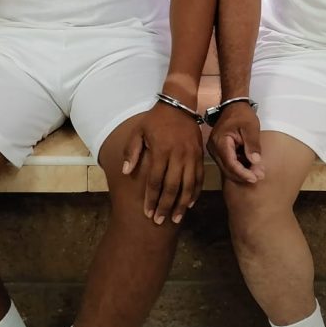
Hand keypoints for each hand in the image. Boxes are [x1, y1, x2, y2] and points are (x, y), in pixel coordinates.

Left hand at [121, 102, 203, 224]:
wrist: (179, 105)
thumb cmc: (155, 120)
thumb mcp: (138, 131)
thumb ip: (132, 152)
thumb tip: (126, 172)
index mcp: (161, 151)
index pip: (155, 180)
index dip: (151, 198)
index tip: (147, 212)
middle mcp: (178, 155)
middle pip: (172, 187)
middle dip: (165, 206)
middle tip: (159, 221)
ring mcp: (191, 156)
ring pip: (188, 185)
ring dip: (181, 204)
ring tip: (176, 219)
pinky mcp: (199, 155)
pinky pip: (199, 178)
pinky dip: (195, 192)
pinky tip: (190, 204)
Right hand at [206, 102, 264, 183]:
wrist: (233, 105)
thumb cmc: (242, 114)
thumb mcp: (251, 127)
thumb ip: (252, 144)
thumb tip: (255, 161)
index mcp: (220, 141)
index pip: (230, 163)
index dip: (242, 173)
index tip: (255, 177)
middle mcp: (214, 148)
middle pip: (228, 168)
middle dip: (244, 174)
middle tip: (260, 176)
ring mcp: (215, 150)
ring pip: (228, 168)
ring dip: (242, 172)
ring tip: (258, 172)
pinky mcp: (219, 150)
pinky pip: (228, 162)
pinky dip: (239, 166)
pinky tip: (251, 166)